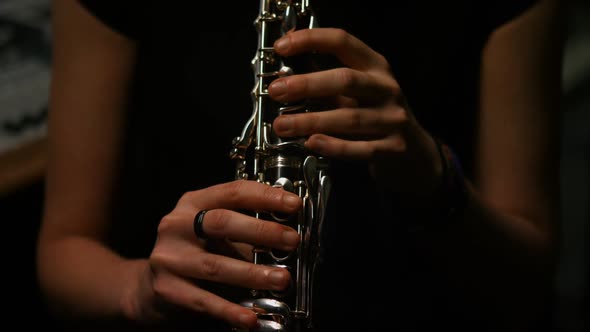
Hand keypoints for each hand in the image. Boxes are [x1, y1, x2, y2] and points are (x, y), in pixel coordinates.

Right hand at [125, 180, 301, 328]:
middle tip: (292, 240)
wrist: (148, 286)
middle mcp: (176, 225)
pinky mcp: (167, 288)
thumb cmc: (193, 252)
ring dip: (253, 274)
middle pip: (222, 223)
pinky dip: (230, 310)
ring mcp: (169, 257)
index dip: (265, 196)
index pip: (232, 192)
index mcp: (193, 203)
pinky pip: (204, 301)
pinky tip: (250, 318)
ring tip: (281, 279)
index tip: (293, 204)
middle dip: (262, 231)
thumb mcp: (212, 231)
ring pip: (215, 265)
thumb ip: (243, 229)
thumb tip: (287, 235)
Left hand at [269, 28, 442, 198]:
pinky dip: (333, 146)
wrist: (414, 153)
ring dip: (311, 120)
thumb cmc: (376, 117)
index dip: (311, 40)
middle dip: (307, 84)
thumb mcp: (357, 93)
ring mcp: (393, 119)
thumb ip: (326, 85)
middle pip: (345, 80)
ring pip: (349, 118)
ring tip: (282, 125)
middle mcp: (387, 89)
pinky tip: (312, 143)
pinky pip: (360, 149)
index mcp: (376, 67)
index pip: (343, 42)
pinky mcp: (393, 148)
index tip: (281, 46)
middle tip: (277, 91)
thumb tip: (283, 79)